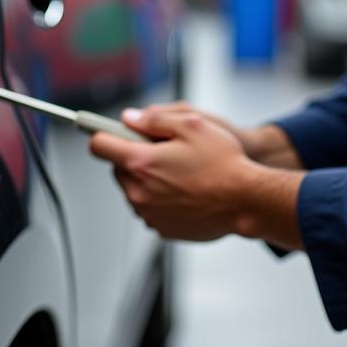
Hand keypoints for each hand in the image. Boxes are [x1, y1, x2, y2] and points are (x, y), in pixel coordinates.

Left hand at [89, 107, 303, 247]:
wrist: (246, 201)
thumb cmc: (224, 163)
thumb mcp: (192, 125)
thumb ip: (154, 119)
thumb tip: (129, 118)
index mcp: (141, 163)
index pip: (99, 146)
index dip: (104, 134)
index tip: (110, 131)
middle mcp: (138, 191)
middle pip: (117, 168)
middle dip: (133, 156)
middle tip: (163, 150)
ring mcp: (148, 213)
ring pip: (133, 188)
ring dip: (147, 178)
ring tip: (179, 172)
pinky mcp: (161, 228)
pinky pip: (149, 207)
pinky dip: (159, 198)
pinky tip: (184, 190)